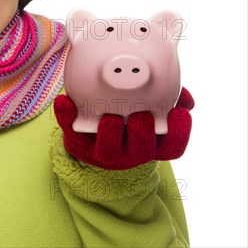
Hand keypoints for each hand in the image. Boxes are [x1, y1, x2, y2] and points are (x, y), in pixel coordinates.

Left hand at [53, 87, 193, 169]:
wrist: (93, 132)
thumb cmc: (128, 114)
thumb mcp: (149, 105)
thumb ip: (169, 97)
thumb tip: (186, 99)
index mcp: (151, 142)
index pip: (173, 148)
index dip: (179, 134)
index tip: (179, 113)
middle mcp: (130, 151)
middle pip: (142, 151)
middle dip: (143, 133)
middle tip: (140, 116)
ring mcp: (103, 150)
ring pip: (108, 152)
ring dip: (110, 134)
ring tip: (111, 117)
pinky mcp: (78, 142)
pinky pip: (70, 133)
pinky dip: (66, 116)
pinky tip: (64, 101)